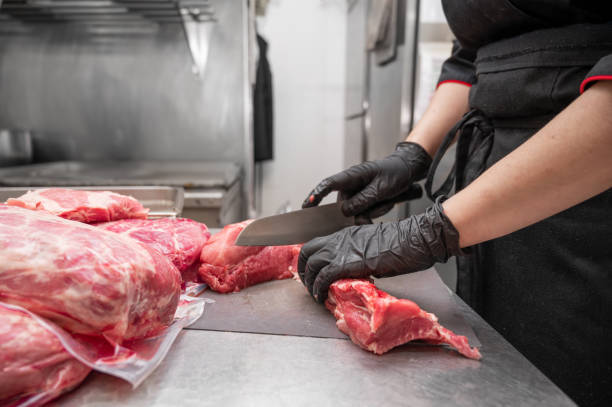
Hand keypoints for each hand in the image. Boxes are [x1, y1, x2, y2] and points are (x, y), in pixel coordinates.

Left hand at [298, 197, 462, 302]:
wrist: (413, 240)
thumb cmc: (403, 243)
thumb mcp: (374, 245)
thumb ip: (360, 254)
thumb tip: (355, 269)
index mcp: (346, 234)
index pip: (317, 244)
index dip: (310, 259)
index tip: (312, 273)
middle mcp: (339, 239)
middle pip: (307, 252)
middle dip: (303, 271)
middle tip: (309, 285)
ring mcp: (341, 249)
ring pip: (311, 265)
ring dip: (310, 282)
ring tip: (315, 295)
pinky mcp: (346, 263)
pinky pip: (323, 277)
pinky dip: (318, 288)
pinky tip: (321, 297)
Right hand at [302, 142, 431, 216]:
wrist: (407, 171)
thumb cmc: (395, 173)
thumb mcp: (381, 187)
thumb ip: (363, 200)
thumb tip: (345, 211)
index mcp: (352, 175)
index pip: (329, 184)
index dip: (316, 195)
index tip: (307, 206)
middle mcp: (350, 186)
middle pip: (344, 206)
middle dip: (360, 213)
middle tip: (379, 207)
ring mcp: (355, 194)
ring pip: (355, 213)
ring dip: (372, 212)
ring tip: (386, 200)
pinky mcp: (361, 200)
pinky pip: (363, 214)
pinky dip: (374, 213)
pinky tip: (385, 203)